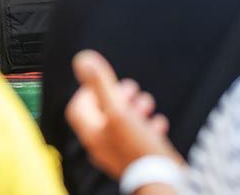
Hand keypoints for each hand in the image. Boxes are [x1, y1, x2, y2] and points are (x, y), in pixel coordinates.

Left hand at [66, 50, 179, 179]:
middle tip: (131, 89)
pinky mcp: (136, 160)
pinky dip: (146, 127)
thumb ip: (101, 84)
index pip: (78, 107)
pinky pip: (137, 140)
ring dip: (134, 109)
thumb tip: (82, 59)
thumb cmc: (138, 148)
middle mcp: (101, 145)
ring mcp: (118, 154)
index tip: (106, 81)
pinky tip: (158, 123)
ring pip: (121, 126)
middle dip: (117, 96)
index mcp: (92, 133)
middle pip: (101, 115)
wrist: (161, 181)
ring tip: (147, 103)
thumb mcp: (119, 109)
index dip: (89, 90)